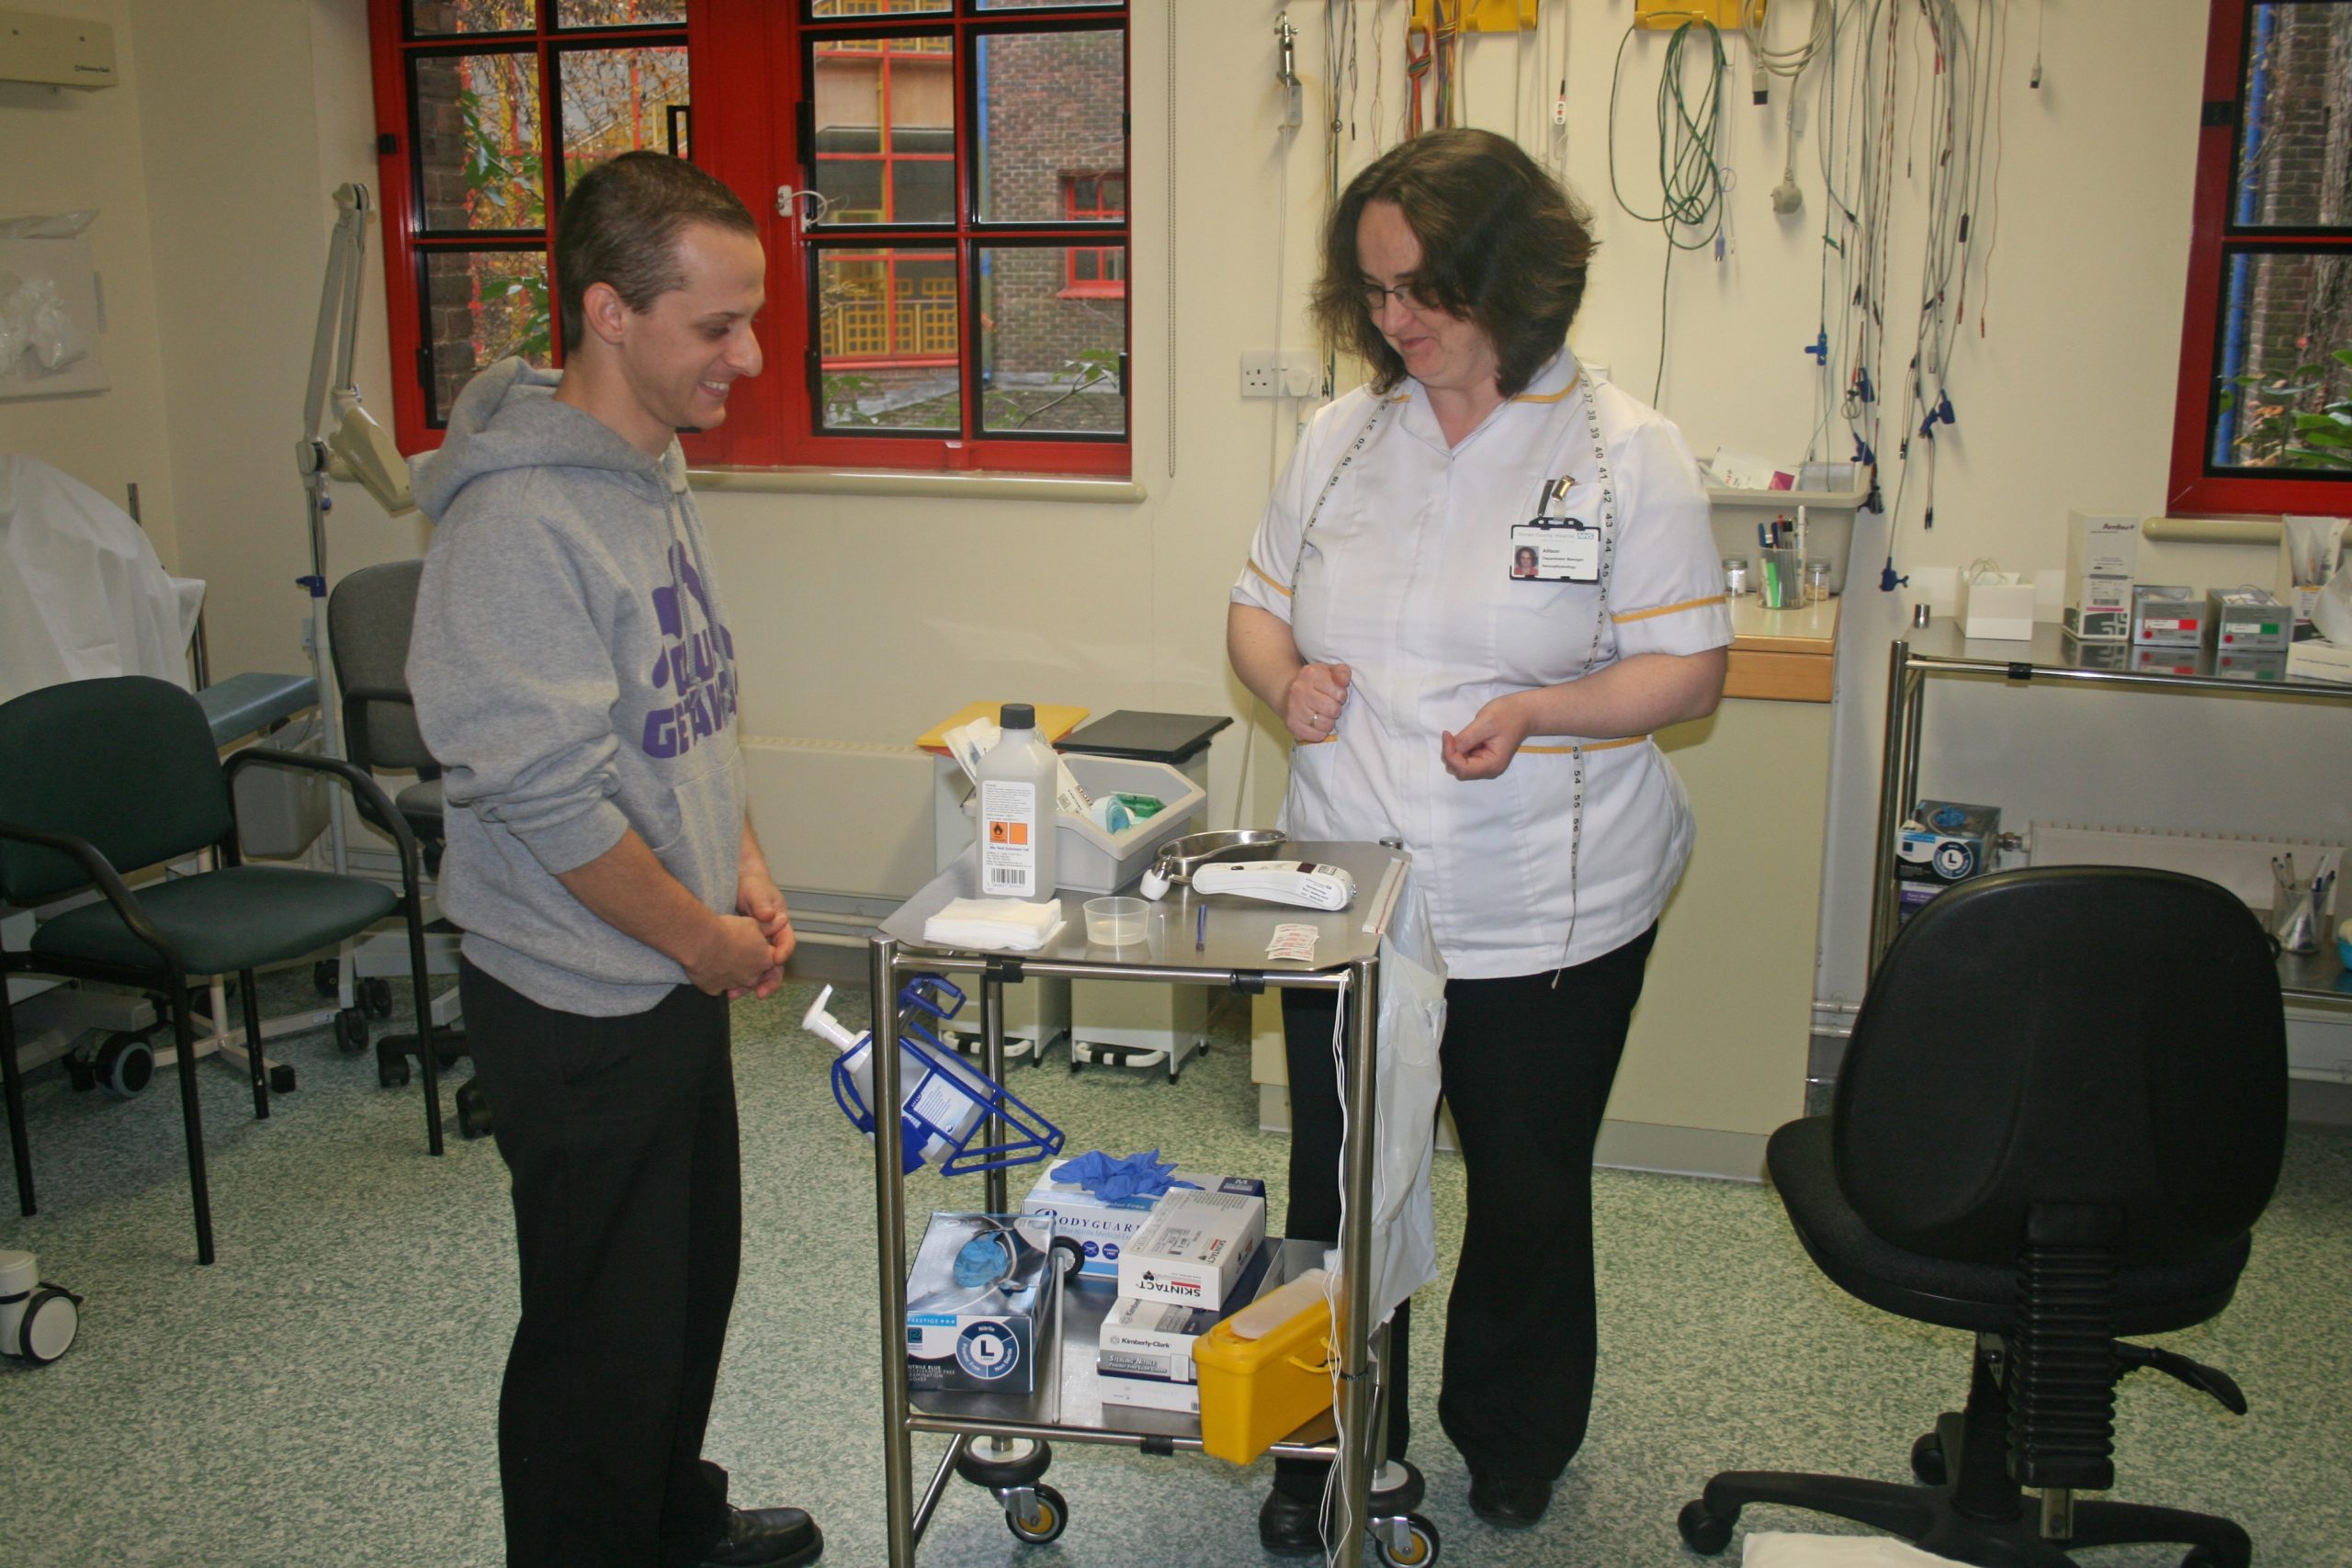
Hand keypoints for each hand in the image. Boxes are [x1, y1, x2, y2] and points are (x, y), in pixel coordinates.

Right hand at [686, 912, 780, 997]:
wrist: (702, 941)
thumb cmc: (728, 930)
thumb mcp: (751, 923)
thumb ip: (763, 929)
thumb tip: (770, 925)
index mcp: (765, 960)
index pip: (771, 960)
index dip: (762, 953)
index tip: (754, 948)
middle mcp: (753, 976)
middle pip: (755, 974)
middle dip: (749, 967)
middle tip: (738, 956)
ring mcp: (735, 985)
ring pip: (737, 984)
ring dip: (734, 976)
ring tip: (723, 962)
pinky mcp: (716, 990)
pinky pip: (718, 987)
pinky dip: (716, 981)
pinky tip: (709, 970)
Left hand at [732, 872, 795, 1000]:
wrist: (734, 883)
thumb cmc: (750, 885)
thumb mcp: (756, 891)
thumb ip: (761, 903)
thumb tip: (769, 915)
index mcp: (780, 926)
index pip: (787, 942)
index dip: (784, 952)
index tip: (776, 959)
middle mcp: (770, 940)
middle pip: (774, 965)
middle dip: (769, 981)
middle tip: (761, 993)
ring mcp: (755, 947)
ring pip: (757, 970)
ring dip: (748, 985)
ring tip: (735, 994)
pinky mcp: (740, 951)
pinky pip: (741, 968)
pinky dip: (734, 979)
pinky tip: (724, 986)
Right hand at [1282, 662, 1352, 744]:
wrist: (1287, 692)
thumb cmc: (1315, 683)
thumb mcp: (1329, 671)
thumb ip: (1342, 673)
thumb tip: (1344, 681)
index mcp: (1311, 674)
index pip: (1340, 694)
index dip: (1341, 696)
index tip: (1335, 695)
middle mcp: (1299, 690)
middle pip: (1333, 710)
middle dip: (1336, 710)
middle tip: (1330, 706)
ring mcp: (1293, 707)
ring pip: (1326, 725)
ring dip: (1329, 722)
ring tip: (1323, 715)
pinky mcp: (1291, 724)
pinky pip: (1316, 736)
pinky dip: (1320, 733)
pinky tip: (1316, 724)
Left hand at [1442, 693, 1532, 780]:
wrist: (1523, 712)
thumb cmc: (1507, 715)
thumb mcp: (1485, 723)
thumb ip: (1466, 738)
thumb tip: (1448, 747)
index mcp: (1492, 764)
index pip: (1462, 769)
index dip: (1450, 753)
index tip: (1447, 734)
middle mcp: (1488, 770)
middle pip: (1459, 770)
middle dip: (1451, 754)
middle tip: (1452, 735)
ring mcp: (1485, 766)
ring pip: (1458, 766)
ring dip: (1454, 752)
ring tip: (1464, 735)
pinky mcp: (1482, 759)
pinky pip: (1463, 759)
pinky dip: (1459, 750)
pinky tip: (1468, 737)